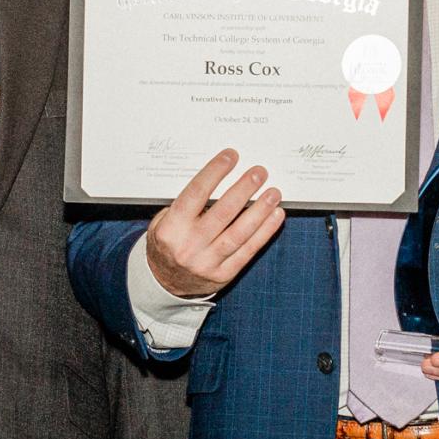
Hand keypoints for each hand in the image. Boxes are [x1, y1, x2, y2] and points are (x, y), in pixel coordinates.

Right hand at [142, 150, 284, 298]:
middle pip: (222, 213)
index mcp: (171, 228)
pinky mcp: (223, 274)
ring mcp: (206, 263)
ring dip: (259, 211)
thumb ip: (187, 204)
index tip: (230, 156)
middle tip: (259, 172)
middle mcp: (189, 246)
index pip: (195, 194)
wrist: (164, 282)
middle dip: (243, 189)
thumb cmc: (169, 243)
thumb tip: (220, 179)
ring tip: (273, 193)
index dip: (214, 172)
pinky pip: (248, 251)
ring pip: (238, 234)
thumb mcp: (164, 222)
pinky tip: (275, 216)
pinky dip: (264, 232)